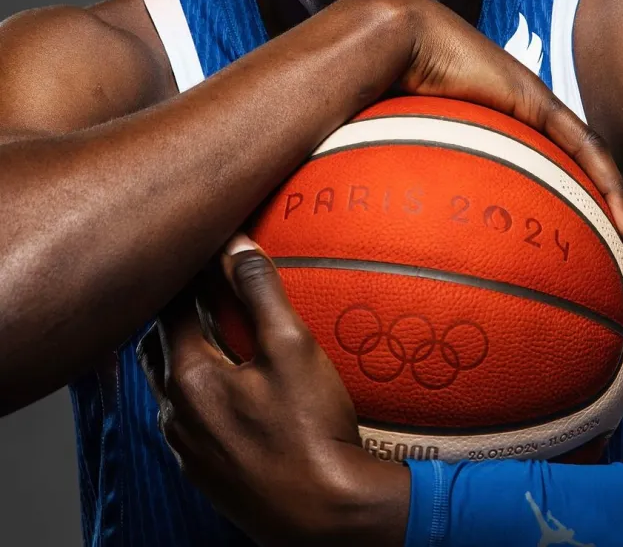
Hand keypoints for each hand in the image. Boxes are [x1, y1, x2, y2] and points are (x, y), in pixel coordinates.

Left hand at [137, 237, 409, 546]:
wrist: (325, 517)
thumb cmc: (309, 431)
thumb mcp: (291, 347)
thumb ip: (259, 291)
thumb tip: (235, 244)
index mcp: (189, 377)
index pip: (169, 307)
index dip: (184, 272)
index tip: (199, 248)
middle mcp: (175, 413)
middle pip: (159, 346)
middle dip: (175, 311)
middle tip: (200, 285)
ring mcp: (187, 447)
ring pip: (170, 385)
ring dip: (184, 351)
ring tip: (213, 329)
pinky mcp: (205, 471)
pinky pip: (187, 417)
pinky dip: (198, 388)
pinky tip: (229, 385)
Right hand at [391, 0, 622, 277]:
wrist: (398, 43)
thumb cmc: (388, 97)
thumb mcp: (411, 152)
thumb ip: (416, 189)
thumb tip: (396, 244)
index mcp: (499, 134)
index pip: (548, 177)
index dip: (569, 213)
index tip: (580, 260)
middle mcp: (522, 121)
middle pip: (577, 174)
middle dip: (605, 220)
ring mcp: (534, 107)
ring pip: (592, 165)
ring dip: (617, 207)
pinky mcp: (540, 102)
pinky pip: (587, 149)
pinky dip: (610, 184)